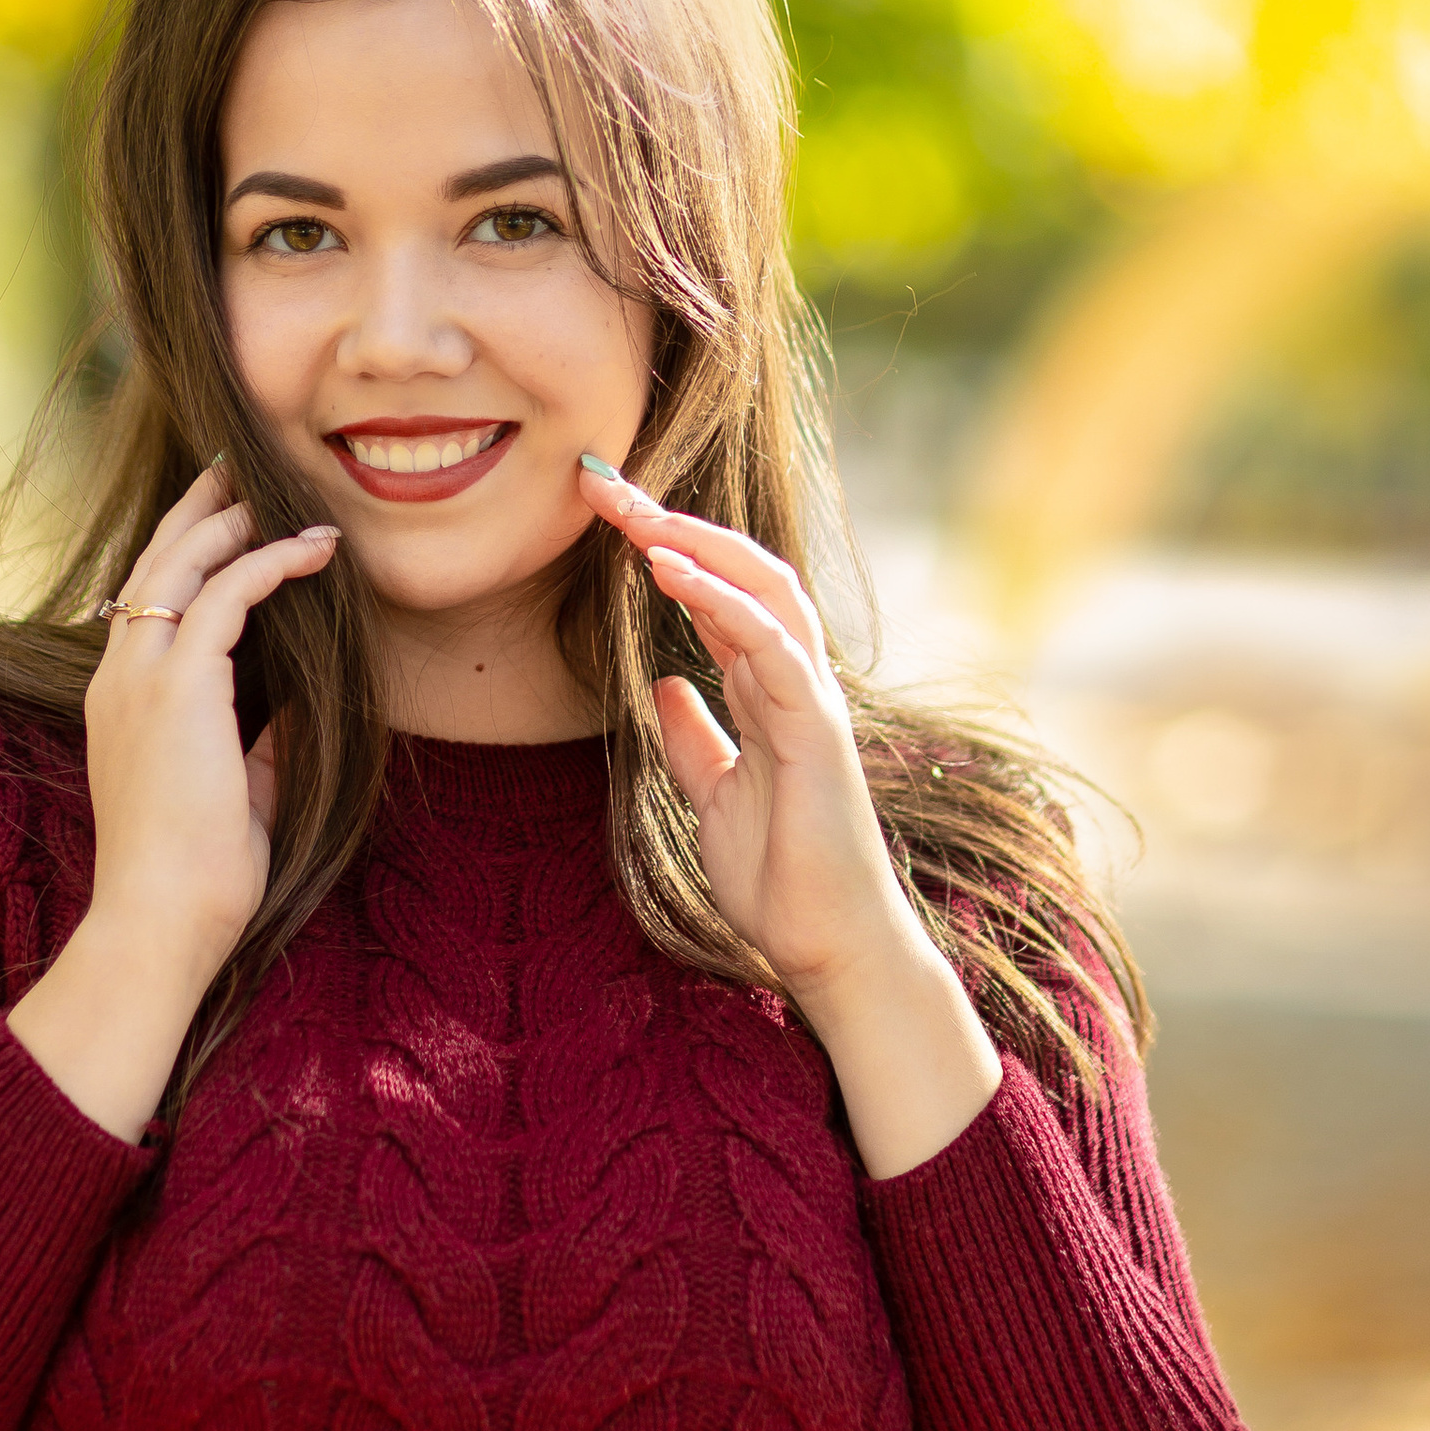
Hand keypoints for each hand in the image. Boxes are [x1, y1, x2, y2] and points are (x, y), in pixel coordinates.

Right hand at [8, 466, 337, 1138]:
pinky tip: (311, 549)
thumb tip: (297, 709)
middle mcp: (119, 676)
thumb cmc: (198, 877)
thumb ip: (257, 742)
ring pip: (183, 563)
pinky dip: (270, 561)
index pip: (147, 598)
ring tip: (279, 490)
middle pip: (156, 561)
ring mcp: (139, 678)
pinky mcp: (177, 687)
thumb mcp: (234, 790)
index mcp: (122, 698)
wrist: (159, 922)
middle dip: (199, 509)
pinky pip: (227, 595)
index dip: (183, 549)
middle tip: (238, 467)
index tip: (223, 517)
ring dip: (234, 520)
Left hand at [578, 459, 1002, 1171]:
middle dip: (674, 522)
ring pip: (763, 590)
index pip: (717, 596)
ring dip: (696, 542)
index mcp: (768, 691)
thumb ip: (692, 737)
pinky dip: (720, 599)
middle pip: (741, 572)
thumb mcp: (711, 796)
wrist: (824, 945)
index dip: (666, 548)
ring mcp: (812, 700)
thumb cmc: (778, 877)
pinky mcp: (816, 729)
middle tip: (606, 485)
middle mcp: (795, 681)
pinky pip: (770, 645)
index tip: (606, 515)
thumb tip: (661, 687)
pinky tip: (668, 569)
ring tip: (634, 510)